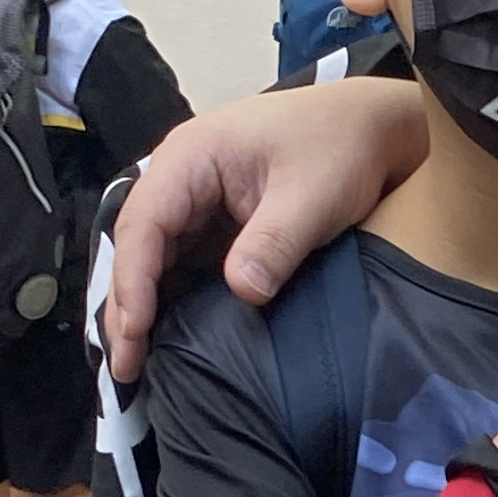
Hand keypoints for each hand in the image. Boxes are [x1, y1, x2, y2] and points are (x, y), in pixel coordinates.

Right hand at [101, 80, 425, 379]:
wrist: (371, 128)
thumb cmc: (339, 145)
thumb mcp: (312, 196)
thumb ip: (274, 243)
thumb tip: (242, 292)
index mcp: (190, 158)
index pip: (143, 224)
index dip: (133, 282)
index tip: (136, 331)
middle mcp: (180, 179)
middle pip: (136, 247)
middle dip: (126, 307)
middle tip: (126, 368)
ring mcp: (196, 202)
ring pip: (154, 261)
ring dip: (144, 310)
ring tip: (138, 366)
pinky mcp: (215, 224)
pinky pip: (182, 265)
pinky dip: (173, 302)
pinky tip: (172, 341)